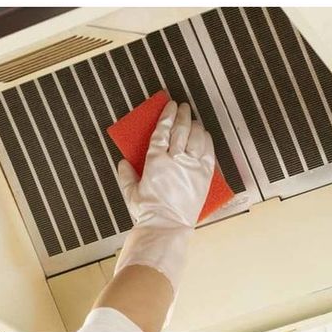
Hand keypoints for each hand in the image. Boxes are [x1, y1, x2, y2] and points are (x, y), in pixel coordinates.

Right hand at [114, 100, 214, 294]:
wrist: (167, 227)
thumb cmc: (148, 212)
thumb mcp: (131, 193)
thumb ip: (126, 176)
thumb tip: (122, 163)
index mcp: (155, 161)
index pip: (162, 131)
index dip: (167, 115)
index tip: (170, 104)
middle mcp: (175, 159)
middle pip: (181, 130)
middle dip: (182, 114)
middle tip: (183, 106)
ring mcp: (192, 167)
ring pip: (197, 138)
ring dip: (195, 125)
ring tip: (193, 120)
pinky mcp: (204, 176)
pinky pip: (209, 152)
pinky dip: (207, 141)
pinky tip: (205, 135)